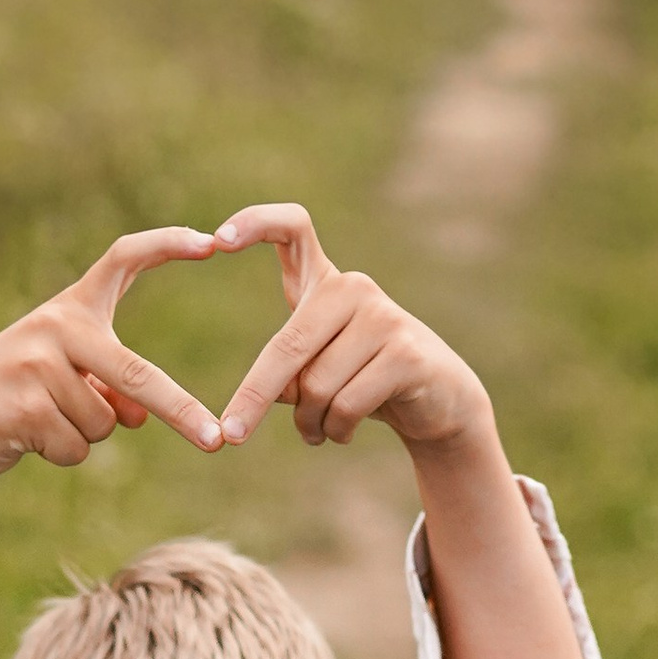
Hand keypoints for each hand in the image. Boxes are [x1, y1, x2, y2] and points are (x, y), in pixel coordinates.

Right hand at [0, 225, 226, 488]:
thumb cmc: (17, 398)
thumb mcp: (68, 383)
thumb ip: (110, 390)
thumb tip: (139, 416)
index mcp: (72, 308)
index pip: (123, 259)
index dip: (167, 244)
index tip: (211, 242)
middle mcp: (57, 326)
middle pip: (136, 374)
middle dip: (180, 412)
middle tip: (215, 441)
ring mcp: (37, 364)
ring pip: (103, 424)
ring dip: (84, 437)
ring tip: (42, 421)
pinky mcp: (23, 406)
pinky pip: (76, 448)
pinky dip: (62, 455)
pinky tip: (27, 438)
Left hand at [211, 203, 491, 454]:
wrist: (439, 400)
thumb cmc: (366, 382)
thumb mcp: (319, 369)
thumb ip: (290, 369)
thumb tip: (272, 392)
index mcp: (326, 284)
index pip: (293, 229)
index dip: (255, 223)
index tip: (218, 240)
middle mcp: (354, 288)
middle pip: (287, 346)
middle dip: (255, 397)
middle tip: (232, 435)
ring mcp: (383, 317)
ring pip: (316, 387)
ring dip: (310, 423)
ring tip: (319, 432)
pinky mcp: (405, 354)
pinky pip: (346, 405)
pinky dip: (335, 431)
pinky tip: (342, 434)